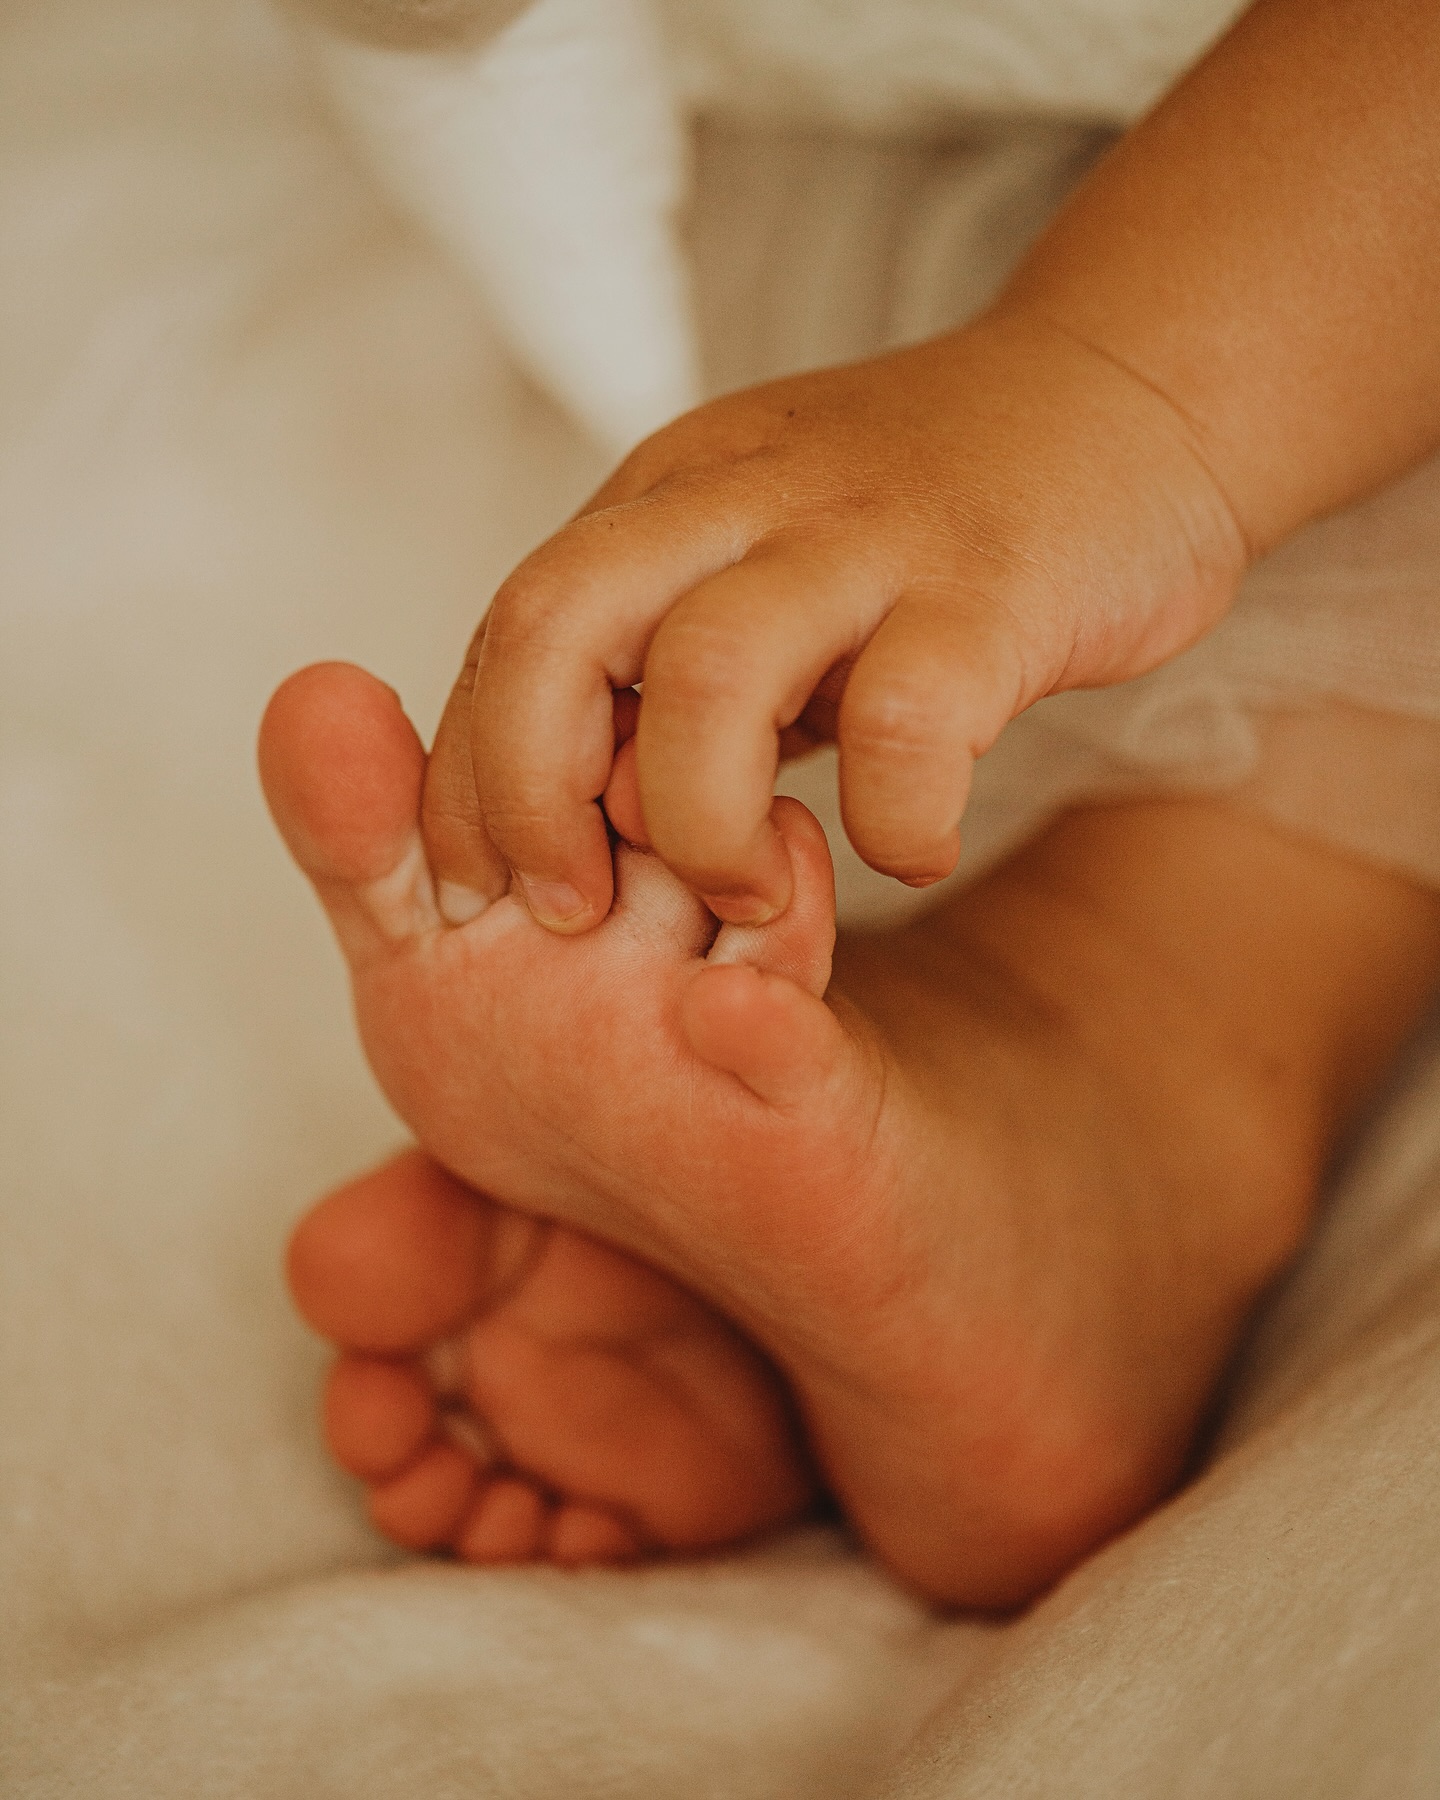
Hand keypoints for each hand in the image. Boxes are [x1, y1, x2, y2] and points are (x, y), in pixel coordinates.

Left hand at [421, 309, 1246, 929]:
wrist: (1130, 397)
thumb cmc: (928, 521)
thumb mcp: (764, 567)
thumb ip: (673, 667)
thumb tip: (584, 811)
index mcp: (671, 498)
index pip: (510, 628)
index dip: (469, 777)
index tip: (481, 891)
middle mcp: (744, 498)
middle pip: (557, 625)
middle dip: (527, 791)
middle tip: (573, 910)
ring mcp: (868, 534)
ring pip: (710, 673)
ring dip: (699, 823)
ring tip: (750, 891)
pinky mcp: (994, 587)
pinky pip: (908, 721)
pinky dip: (891, 820)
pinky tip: (913, 849)